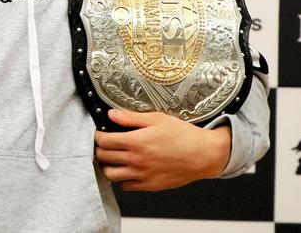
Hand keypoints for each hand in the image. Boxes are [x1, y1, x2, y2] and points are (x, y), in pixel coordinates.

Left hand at [94, 108, 231, 191]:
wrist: (203, 155)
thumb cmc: (183, 135)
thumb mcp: (157, 119)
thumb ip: (131, 117)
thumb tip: (112, 114)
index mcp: (136, 141)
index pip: (103, 141)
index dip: (98, 135)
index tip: (100, 132)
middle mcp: (136, 160)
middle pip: (104, 157)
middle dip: (100, 149)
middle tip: (104, 144)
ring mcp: (142, 175)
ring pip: (111, 175)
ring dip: (107, 166)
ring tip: (112, 158)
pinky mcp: (149, 185)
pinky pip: (126, 186)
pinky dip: (123, 179)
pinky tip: (128, 169)